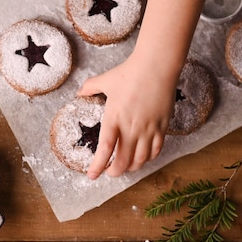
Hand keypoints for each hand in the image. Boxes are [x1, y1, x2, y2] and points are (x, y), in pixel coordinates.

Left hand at [78, 56, 174, 178]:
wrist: (157, 66)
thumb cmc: (130, 72)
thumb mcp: (105, 80)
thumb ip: (90, 88)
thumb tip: (79, 93)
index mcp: (114, 118)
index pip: (105, 150)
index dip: (98, 166)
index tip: (92, 175)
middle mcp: (131, 127)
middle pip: (123, 161)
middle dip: (114, 171)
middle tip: (109, 172)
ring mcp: (148, 129)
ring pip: (140, 160)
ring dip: (131, 168)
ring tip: (125, 167)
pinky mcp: (162, 127)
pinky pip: (156, 150)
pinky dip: (148, 159)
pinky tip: (143, 158)